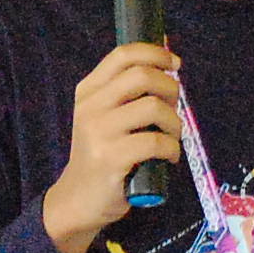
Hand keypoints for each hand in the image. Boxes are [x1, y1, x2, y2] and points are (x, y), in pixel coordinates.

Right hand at [42, 41, 181, 252]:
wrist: (79, 199)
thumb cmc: (100, 155)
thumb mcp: (103, 118)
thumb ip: (125, 95)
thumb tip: (168, 71)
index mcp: (88, 91)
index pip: (123, 55)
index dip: (156, 53)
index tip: (175, 64)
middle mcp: (90, 107)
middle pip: (142, 76)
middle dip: (170, 89)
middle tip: (173, 108)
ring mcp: (98, 132)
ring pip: (154, 108)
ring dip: (174, 123)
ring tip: (170, 138)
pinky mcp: (111, 158)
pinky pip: (157, 142)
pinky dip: (172, 150)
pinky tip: (167, 158)